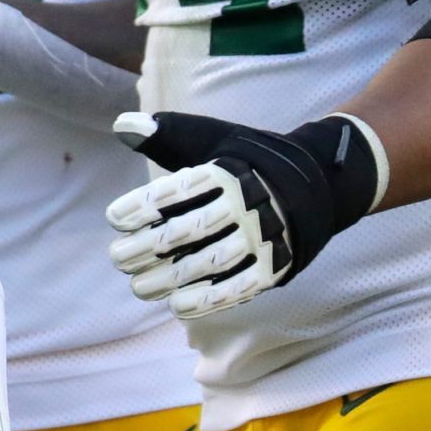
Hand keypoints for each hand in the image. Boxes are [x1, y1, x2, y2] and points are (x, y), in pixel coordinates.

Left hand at [106, 109, 381, 318]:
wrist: (316, 183)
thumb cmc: (247, 160)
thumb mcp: (212, 138)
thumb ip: (166, 135)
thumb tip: (122, 125)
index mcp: (227, 172)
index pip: (180, 191)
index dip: (144, 206)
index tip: (114, 219)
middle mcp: (246, 204)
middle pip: (191, 230)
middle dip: (149, 247)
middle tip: (117, 258)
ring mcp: (263, 237)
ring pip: (212, 261)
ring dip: (172, 278)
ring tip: (138, 286)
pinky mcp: (276, 266)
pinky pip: (241, 286)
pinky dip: (210, 299)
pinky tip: (177, 306)